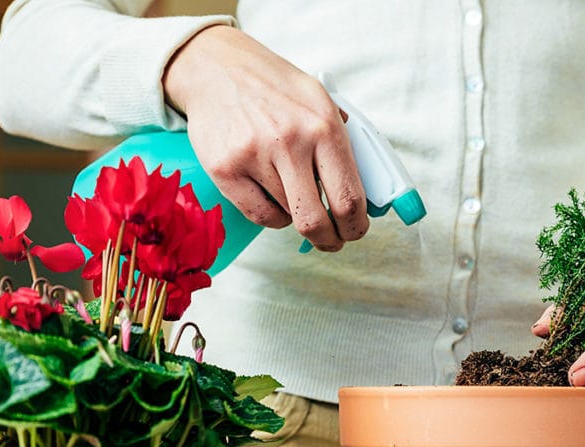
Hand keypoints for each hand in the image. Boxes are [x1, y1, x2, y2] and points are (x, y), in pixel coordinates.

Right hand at [162, 26, 368, 251]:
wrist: (217, 68)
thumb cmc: (275, 89)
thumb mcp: (319, 100)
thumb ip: (344, 142)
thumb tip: (367, 191)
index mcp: (323, 126)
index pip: (349, 197)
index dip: (356, 226)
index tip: (355, 230)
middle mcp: (290, 141)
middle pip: (316, 221)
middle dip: (329, 240)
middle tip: (331, 241)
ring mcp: (254, 156)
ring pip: (288, 217)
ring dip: (296, 213)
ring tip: (290, 188)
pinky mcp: (225, 170)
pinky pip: (260, 216)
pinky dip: (271, 215)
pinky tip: (271, 194)